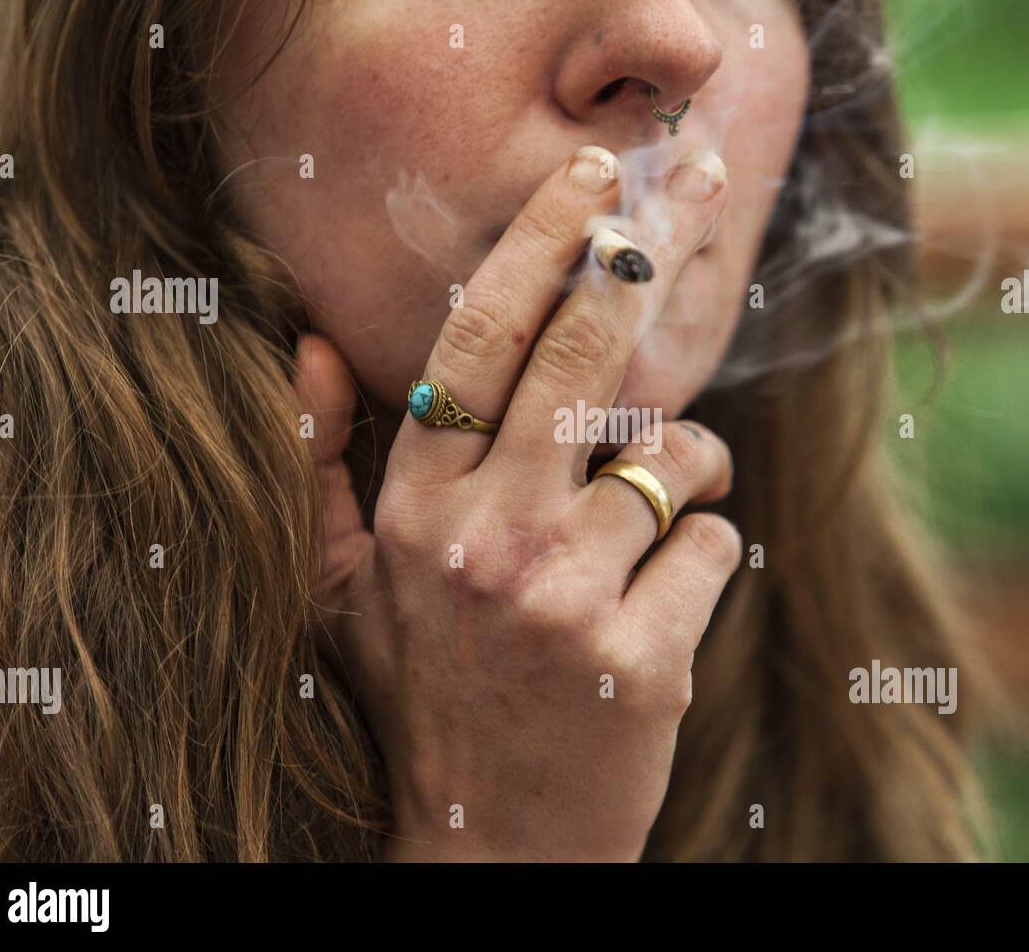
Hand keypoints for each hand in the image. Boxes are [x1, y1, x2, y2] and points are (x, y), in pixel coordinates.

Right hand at [295, 145, 737, 861]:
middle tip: (697, 193)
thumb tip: (310, 347)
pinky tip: (662, 601)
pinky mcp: (647, 658)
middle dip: (643, 266)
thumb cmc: (428, 701)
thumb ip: (320, 469)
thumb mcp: (343, 592)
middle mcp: (486, 544)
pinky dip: (706, 554)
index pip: (477, 346)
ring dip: (690, 469)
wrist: (493, 847)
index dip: (541, 246)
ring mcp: (567, 601)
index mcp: (415, 515)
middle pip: (586, 360)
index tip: (592, 179)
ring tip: (653, 518)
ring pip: (681, 458)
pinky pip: (718, 542)